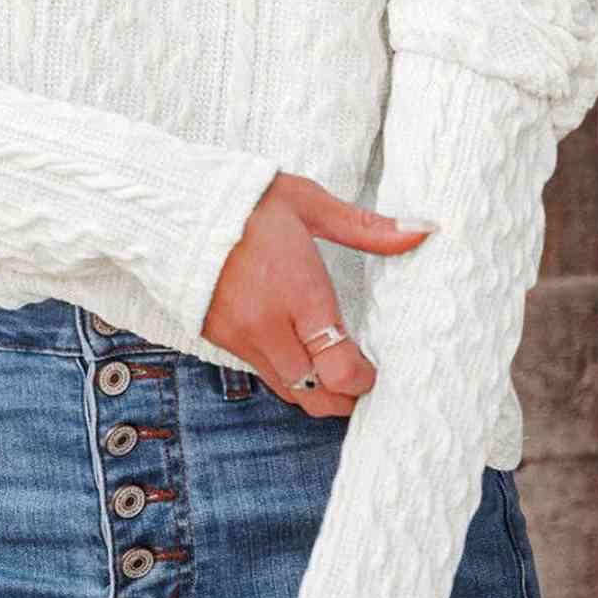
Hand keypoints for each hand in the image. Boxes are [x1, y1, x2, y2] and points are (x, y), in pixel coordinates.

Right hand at [203, 170, 435, 415]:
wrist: (174, 206)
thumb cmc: (246, 201)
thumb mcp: (310, 205)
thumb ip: (367, 228)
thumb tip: (423, 230)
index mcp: (298, 293)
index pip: (340, 368)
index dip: (364, 380)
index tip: (372, 367)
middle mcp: (268, 326)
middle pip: (318, 396)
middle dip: (345, 394)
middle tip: (359, 374)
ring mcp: (240, 338)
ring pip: (289, 391)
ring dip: (315, 386)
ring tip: (331, 363)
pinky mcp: (219, 339)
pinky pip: (261, 372)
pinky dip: (284, 369)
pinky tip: (294, 344)